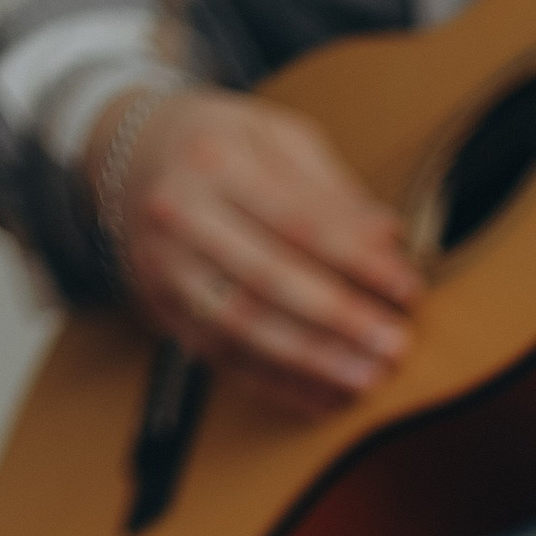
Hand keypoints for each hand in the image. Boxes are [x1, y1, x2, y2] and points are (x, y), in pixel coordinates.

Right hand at [91, 85, 420, 414]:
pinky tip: (324, 398)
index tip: (408, 288)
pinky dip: (276, 384)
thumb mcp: (273, 136)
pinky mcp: (163, 310)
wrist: (127, 158)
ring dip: (311, 361)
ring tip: (367, 379)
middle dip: (338, 318)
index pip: (298, 221)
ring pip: (243, 325)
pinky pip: (224, 357)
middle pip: (268, 277)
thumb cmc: (219, 145)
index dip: (358, 260)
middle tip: (395, 346)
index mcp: (214, 161)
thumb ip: (331, 187)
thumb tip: (388, 236)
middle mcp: (180, 215)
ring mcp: (165, 267)